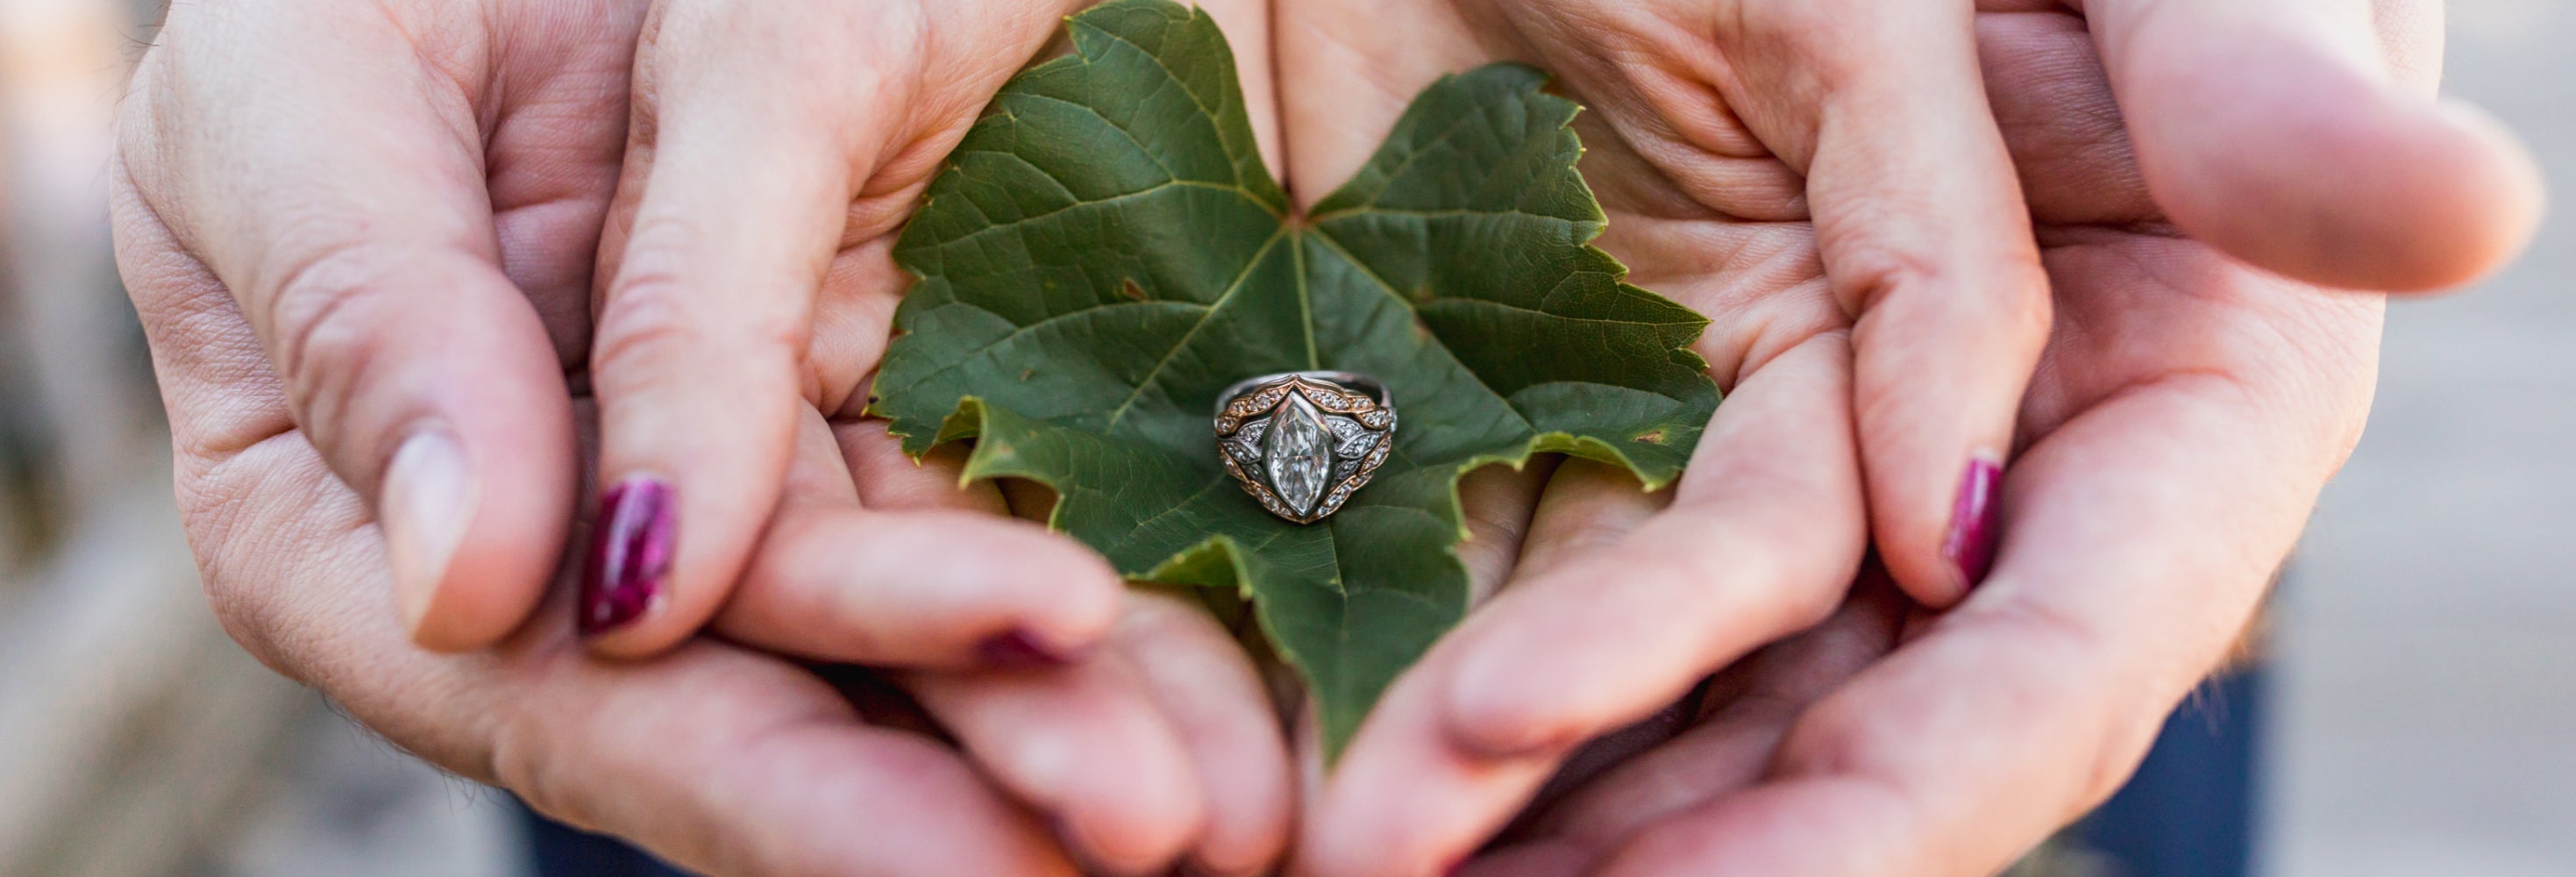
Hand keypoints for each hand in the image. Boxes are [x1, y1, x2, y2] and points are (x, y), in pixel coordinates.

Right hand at [116, 1, 1290, 872]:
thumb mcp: (322, 93)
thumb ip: (377, 311)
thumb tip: (471, 588)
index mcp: (354, 515)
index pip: (556, 688)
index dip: (748, 777)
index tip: (942, 840)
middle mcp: (565, 542)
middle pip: (762, 701)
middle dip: (956, 785)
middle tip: (1146, 829)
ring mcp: (737, 481)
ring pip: (899, 639)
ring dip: (1065, 722)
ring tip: (1238, 800)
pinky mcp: (879, 399)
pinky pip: (989, 509)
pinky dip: (1111, 599)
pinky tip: (1235, 682)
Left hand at [1274, 0, 2540, 873]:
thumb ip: (2252, 109)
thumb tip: (2370, 269)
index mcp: (2164, 435)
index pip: (2052, 672)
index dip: (1907, 801)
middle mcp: (1963, 506)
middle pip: (1821, 737)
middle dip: (1652, 852)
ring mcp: (1778, 471)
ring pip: (1656, 694)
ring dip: (1510, 804)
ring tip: (1339, 857)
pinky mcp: (1621, 406)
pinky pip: (1522, 565)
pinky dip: (1424, 664)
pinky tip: (1306, 741)